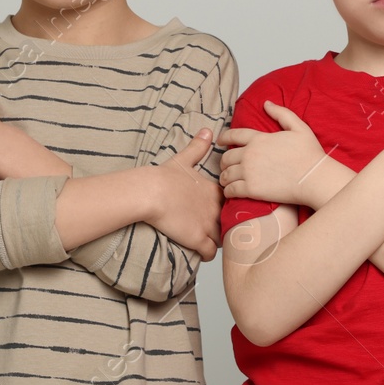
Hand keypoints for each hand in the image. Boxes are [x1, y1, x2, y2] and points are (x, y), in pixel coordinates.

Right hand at [146, 128, 222, 259]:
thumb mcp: (184, 159)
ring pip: (225, 238)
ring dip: (220, 241)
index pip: (232, 203)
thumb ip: (198, 146)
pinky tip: (203, 252)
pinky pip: (211, 252)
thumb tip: (208, 130)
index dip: (228, 208)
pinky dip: (208, 254)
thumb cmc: (164, 176)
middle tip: (220, 229)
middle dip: (228, 226)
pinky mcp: (198, 238)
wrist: (151, 192)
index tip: (223, 212)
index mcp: (214, 191)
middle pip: (232, 222)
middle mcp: (216, 208)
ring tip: (213, 242)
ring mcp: (208, 224)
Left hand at [219, 102, 332, 205]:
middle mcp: (250, 154)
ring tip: (227, 180)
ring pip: (226, 174)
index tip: (220, 141)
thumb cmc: (309, 153)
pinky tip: (230, 191)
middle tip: (226, 165)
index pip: (234, 135)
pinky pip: (231, 190)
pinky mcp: (251, 189)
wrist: (313, 178)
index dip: (224, 137)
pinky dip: (228, 191)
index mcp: (259, 139)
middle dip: (223, 161)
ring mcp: (249, 172)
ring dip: (224, 176)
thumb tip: (266, 103)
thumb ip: (281, 113)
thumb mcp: (299, 127)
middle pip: (226, 157)